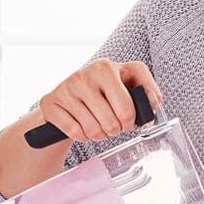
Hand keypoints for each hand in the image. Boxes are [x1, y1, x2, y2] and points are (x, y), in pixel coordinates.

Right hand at [38, 58, 161, 143]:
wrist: (67, 95)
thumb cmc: (102, 90)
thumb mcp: (126, 83)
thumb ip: (146, 90)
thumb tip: (153, 103)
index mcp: (105, 67)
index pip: (127, 109)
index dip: (131, 121)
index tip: (128, 120)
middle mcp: (83, 74)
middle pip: (111, 123)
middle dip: (115, 130)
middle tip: (112, 125)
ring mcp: (65, 88)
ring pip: (92, 130)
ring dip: (98, 134)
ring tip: (97, 126)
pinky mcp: (50, 102)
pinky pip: (74, 132)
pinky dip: (81, 136)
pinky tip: (81, 126)